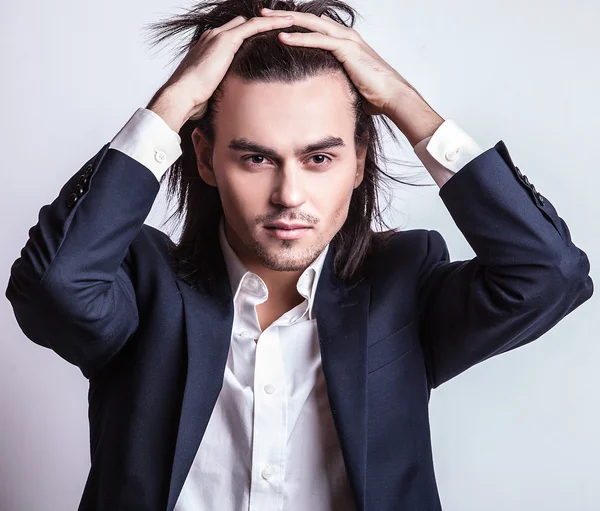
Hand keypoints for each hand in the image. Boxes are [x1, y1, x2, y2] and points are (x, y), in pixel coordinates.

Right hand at [146, 14, 296, 131]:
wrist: (181, 96)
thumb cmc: (192, 99)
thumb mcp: (210, 91)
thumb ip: (221, 87)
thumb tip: (232, 100)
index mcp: (207, 48)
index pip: (233, 35)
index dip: (250, 36)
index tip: (266, 40)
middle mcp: (212, 37)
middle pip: (243, 24)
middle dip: (262, 26)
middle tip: (283, 29)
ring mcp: (219, 36)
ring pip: (252, 22)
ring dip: (272, 21)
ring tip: (291, 22)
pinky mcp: (226, 40)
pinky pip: (255, 26)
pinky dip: (272, 23)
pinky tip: (287, 23)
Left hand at [259, 7, 409, 116]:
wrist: (391, 95)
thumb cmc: (372, 93)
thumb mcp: (346, 82)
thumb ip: (333, 78)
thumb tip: (319, 91)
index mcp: (343, 40)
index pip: (314, 27)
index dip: (293, 24)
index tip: (273, 24)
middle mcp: (344, 34)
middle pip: (309, 20)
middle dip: (284, 15)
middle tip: (262, 13)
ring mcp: (346, 39)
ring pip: (311, 25)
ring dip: (287, 21)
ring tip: (266, 19)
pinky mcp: (347, 49)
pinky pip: (319, 40)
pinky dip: (300, 38)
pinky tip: (283, 37)